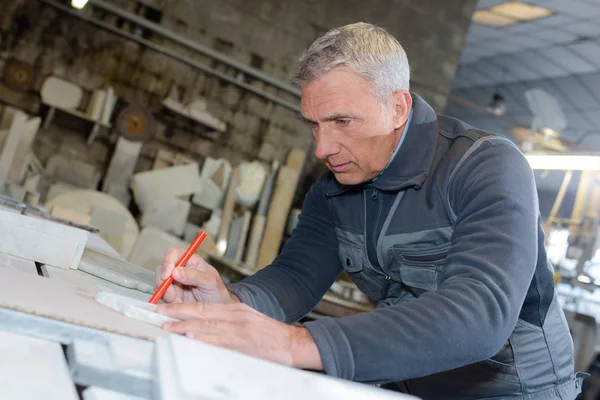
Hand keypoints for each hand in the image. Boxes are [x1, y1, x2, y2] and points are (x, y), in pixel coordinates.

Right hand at [155, 247, 238, 304]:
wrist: (218, 311)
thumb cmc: (217, 293)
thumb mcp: (211, 283)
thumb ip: (195, 276)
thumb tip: (176, 271)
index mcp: (191, 261)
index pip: (174, 253)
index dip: (168, 261)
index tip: (167, 275)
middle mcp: (180, 269)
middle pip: (162, 268)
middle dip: (164, 282)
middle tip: (172, 295)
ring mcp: (174, 282)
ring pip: (159, 283)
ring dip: (166, 293)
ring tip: (179, 301)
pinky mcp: (170, 294)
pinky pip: (161, 295)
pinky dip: (166, 301)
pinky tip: (178, 304)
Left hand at [157, 302, 322, 370]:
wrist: (291, 344)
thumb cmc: (271, 335)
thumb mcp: (249, 321)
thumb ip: (229, 321)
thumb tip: (205, 327)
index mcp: (235, 310)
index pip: (205, 305)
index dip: (184, 306)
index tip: (168, 308)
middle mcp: (235, 316)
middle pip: (201, 311)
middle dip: (178, 312)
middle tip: (160, 314)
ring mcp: (238, 329)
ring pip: (206, 324)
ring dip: (184, 325)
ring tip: (168, 327)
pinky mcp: (242, 343)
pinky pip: (218, 340)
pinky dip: (204, 338)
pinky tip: (192, 337)